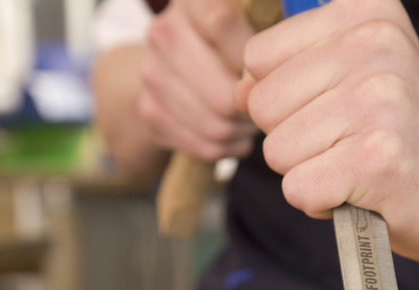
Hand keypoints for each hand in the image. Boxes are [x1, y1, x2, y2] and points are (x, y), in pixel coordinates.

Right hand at [138, 0, 258, 160]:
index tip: (268, 72)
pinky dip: (229, 147)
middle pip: (224, 94)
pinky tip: (233, 133)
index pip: (223, 23)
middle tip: (265, 107)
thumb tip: (261, 86)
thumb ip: (264, 47)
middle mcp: (164, 33)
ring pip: (217, 126)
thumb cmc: (231, 47)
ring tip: (249, 119)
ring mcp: (152, 75)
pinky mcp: (150, 112)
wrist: (176, 67)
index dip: (253, 60)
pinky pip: (206, 146)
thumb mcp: (251, 30)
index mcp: (192, 2)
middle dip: (253, 110)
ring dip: (243, 131)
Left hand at [235, 0, 418, 263]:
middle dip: (291, 140)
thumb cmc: (410, 136)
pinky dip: (321, 204)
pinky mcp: (379, 158)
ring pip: (276, 152)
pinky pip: (298, 189)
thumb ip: (292, 72)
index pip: (258, 58)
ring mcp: (379, 100)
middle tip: (347, 146)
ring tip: (357, 168)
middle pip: (261, 105)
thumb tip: (236, 90)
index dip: (283, 99)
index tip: (333, 111)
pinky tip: (362, 194)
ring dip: (308, 173)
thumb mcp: (357, 78)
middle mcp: (374, 44)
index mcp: (365, 12)